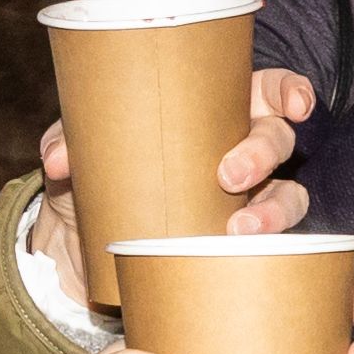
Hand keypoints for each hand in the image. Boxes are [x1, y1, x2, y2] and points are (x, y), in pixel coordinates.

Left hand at [25, 66, 320, 310]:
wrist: (82, 249)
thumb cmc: (95, 180)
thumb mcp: (78, 156)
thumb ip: (66, 143)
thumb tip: (59, 159)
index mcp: (215, 114)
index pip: (267, 92)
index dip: (289, 93)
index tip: (294, 106)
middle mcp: (240, 153)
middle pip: (278, 141)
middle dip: (263, 154)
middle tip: (229, 176)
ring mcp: (244, 202)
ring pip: (288, 197)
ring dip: (275, 211)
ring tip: (240, 230)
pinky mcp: (234, 248)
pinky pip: (270, 251)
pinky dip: (266, 255)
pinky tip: (246, 261)